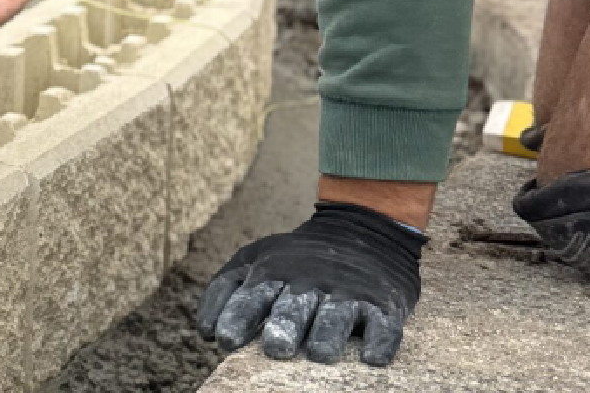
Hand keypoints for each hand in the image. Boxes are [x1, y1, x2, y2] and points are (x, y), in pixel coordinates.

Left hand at [197, 201, 425, 365]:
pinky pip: (384, 326)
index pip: (252, 297)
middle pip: (293, 308)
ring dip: (327, 334)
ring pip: (336, 316)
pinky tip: (373, 357)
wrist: (362, 231)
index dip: (238, 318)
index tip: (225, 339)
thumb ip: (223, 291)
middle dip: (284, 327)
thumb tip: (205, 333)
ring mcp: (348, 293)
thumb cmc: (296, 258)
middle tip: (276, 347)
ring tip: (318, 353)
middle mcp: (310, 283)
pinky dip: (379, 341)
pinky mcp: (383, 305)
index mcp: (274, 274)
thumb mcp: (254, 260)